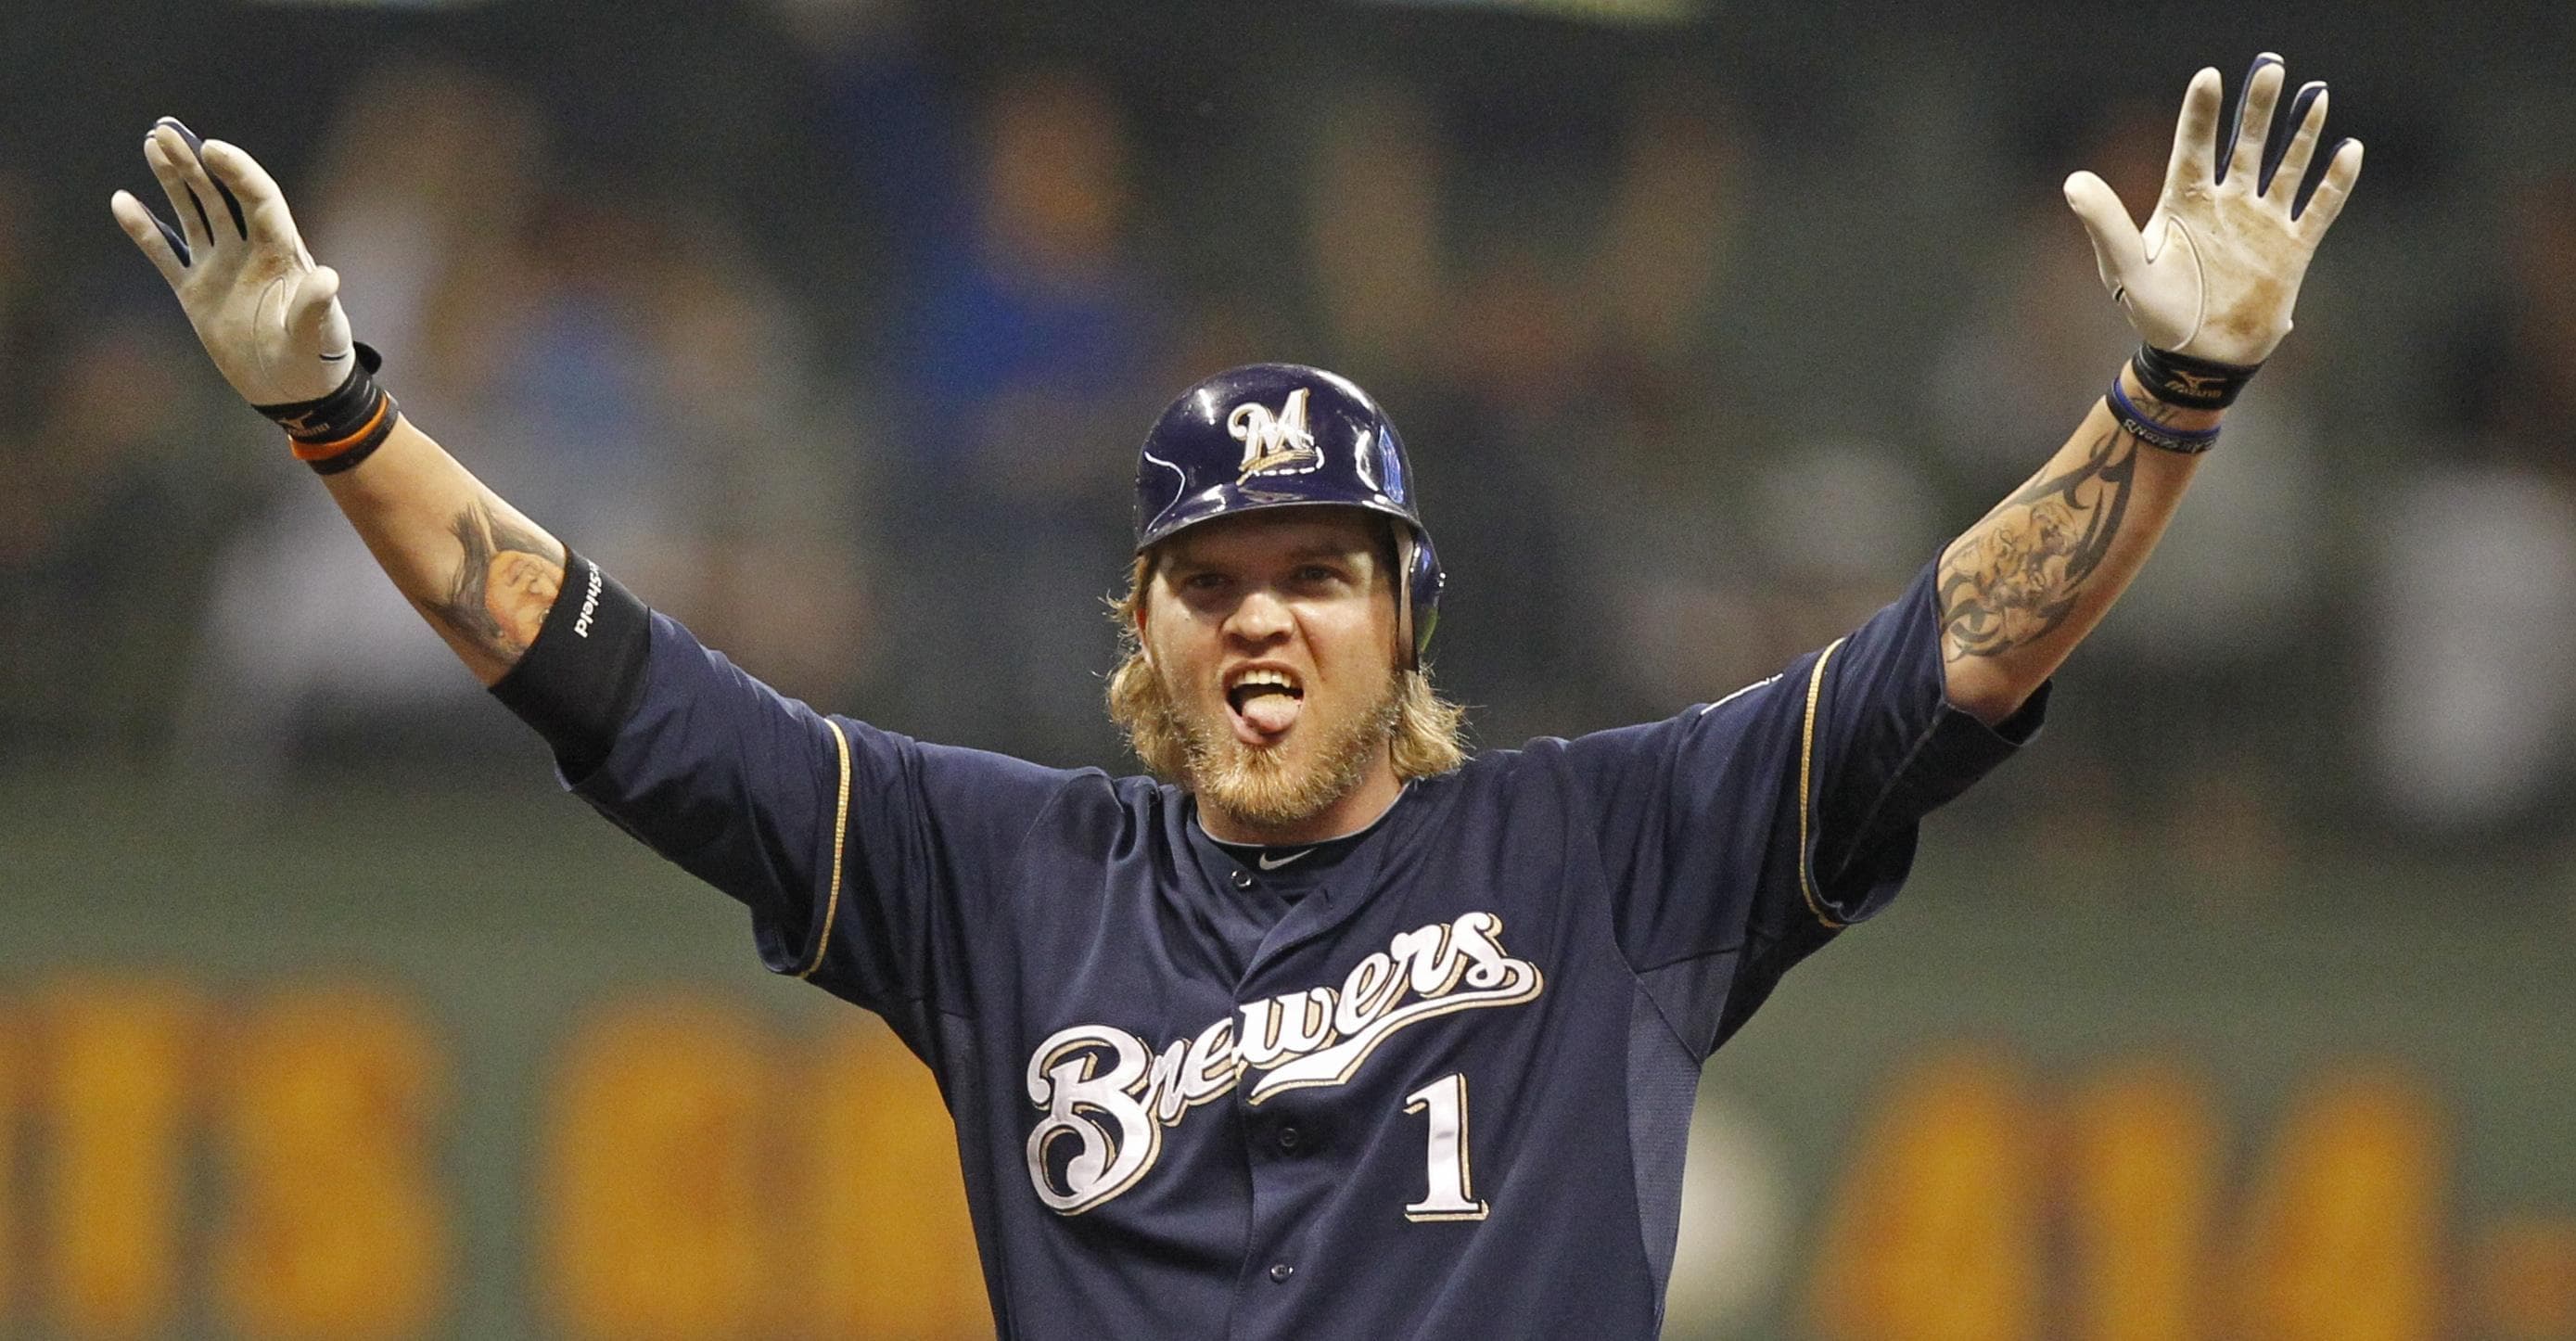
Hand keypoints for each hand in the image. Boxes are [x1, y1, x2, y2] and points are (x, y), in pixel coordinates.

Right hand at [110, 119, 355, 408]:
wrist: (293, 391)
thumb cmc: (317, 360)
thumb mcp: (320, 334)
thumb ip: (316, 305)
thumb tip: (327, 277)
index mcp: (282, 253)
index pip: (259, 199)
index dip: (238, 172)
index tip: (212, 149)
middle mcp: (249, 252)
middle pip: (220, 195)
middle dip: (195, 163)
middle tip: (166, 130)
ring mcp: (220, 268)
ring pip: (193, 213)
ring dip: (173, 180)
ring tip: (152, 143)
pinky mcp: (195, 290)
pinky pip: (165, 253)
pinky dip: (144, 229)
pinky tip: (122, 201)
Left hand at [2063, 55, 2362, 367]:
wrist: (2198, 358)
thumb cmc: (2155, 312)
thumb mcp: (2125, 267)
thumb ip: (2105, 224)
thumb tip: (2073, 182)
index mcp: (2185, 202)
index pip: (2194, 146)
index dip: (2201, 113)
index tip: (2209, 76)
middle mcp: (2226, 203)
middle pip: (2246, 144)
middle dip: (2258, 108)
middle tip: (2270, 67)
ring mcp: (2261, 222)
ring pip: (2287, 166)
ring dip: (2302, 133)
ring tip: (2316, 95)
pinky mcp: (2292, 247)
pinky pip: (2320, 207)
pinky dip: (2336, 181)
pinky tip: (2349, 149)